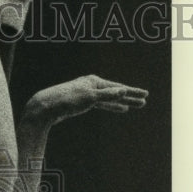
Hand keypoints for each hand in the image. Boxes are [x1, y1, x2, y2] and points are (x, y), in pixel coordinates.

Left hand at [25, 76, 148, 124]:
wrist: (46, 107)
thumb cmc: (66, 101)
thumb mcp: (89, 98)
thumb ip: (106, 95)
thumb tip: (123, 90)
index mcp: (95, 82)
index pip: (118, 87)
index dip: (133, 92)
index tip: (146, 95)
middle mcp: (92, 86)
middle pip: (115, 92)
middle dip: (130, 97)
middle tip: (144, 102)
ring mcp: (87, 94)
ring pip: (109, 99)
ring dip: (122, 103)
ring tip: (134, 106)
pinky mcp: (82, 103)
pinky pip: (102, 105)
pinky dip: (111, 107)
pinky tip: (118, 109)